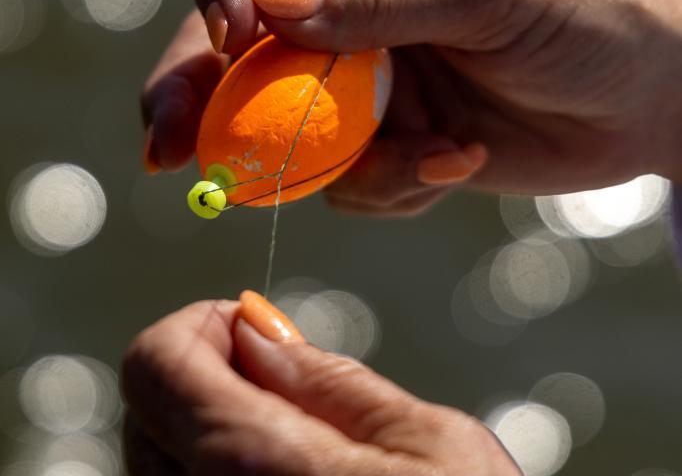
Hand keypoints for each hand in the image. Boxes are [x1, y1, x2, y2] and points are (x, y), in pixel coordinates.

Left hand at [122, 298, 518, 474]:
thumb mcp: (430, 445)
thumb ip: (329, 382)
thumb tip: (257, 331)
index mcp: (251, 472)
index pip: (154, 366)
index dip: (201, 328)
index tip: (253, 332)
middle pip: (147, 415)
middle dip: (207, 376)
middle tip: (286, 385)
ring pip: (158, 471)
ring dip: (210, 435)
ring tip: (300, 448)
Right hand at [142, 0, 681, 212]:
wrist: (650, 102)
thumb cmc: (594, 17)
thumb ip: (384, 3)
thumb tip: (269, 10)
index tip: (226, 35)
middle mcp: (358, 7)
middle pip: (242, 43)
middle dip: (200, 96)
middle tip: (168, 149)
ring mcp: (368, 80)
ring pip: (286, 126)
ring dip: (333, 163)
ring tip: (430, 161)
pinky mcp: (388, 140)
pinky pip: (347, 178)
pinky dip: (390, 186)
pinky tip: (456, 166)